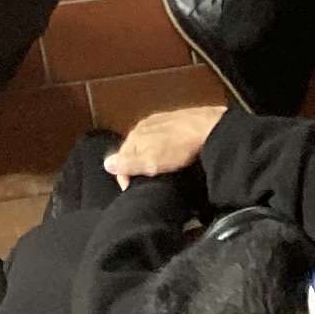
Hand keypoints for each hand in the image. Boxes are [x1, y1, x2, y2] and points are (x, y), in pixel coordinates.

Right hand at [104, 104, 224, 181]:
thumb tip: (106, 164)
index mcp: (136, 134)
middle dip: (135, 165)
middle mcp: (144, 125)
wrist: (208, 129)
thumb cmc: (178, 147)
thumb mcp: (151, 161)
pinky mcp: (174, 122)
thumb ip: (128, 163)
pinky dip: (159, 149)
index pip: (120, 157)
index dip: (124, 176)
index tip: (132, 191)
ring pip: (145, 142)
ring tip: (157, 173)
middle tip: (144, 183)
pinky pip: (159, 138)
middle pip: (132, 149)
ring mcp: (160, 122)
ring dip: (147, 157)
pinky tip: (169, 157)